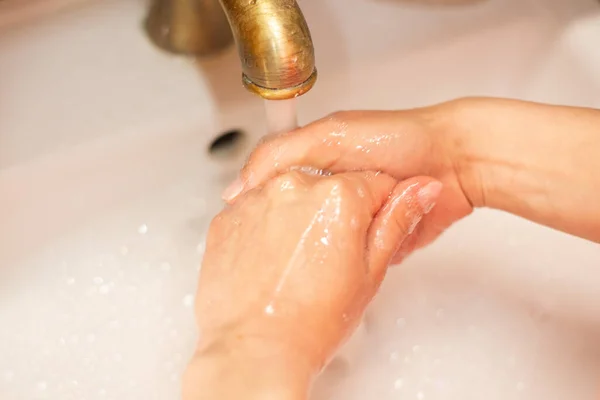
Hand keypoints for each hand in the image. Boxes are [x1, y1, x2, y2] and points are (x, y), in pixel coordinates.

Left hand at [183, 171, 441, 399]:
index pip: (375, 183)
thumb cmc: (311, 322)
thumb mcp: (370, 271)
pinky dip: (266, 226)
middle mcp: (293, 185)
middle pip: (330, 186)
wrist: (255, 348)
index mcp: (338, 195)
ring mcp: (255, 198)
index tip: (366, 236)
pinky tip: (272, 259)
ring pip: (291, 195)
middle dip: (335, 213)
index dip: (377, 212)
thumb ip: (397, 221)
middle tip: (328, 257)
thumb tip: (422, 190)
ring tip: (297, 262)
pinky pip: (257, 208)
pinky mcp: (227, 216)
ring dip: (298, 216)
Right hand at [223, 97, 599, 244]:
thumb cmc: (398, 139)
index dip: (261, 215)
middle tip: (280, 252)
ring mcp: (355, 221)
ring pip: (325, 248)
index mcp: (315, 166)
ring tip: (312, 262)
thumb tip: (237, 189)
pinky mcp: (378, 243)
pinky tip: (341, 269)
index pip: (273, 196)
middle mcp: (332, 196)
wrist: (455, 163)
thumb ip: (279, 155)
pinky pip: (356, 261)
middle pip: (296, 227)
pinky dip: (353, 264)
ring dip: (321, 254)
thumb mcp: (328, 137)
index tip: (249, 232)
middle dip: (288, 241)